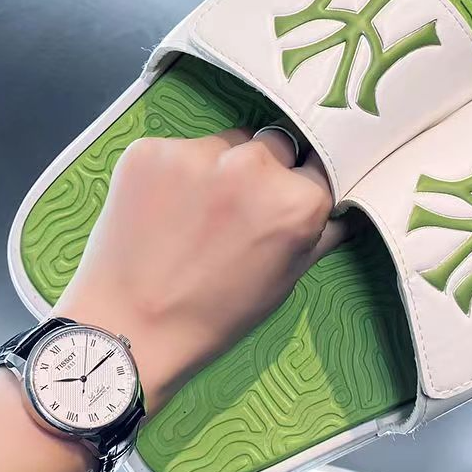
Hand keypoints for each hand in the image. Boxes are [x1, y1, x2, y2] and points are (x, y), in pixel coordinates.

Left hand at [51, 128, 343, 415]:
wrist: (128, 329)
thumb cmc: (216, 315)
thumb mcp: (286, 280)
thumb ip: (322, 233)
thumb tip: (343, 204)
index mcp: (297, 200)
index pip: (318, 168)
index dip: (302, 186)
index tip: (283, 202)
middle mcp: (254, 164)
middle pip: (276, 144)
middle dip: (267, 169)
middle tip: (239, 208)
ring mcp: (199, 152)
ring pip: (228, 142)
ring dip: (222, 166)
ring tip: (197, 211)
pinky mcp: (152, 149)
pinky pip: (181, 149)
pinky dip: (178, 171)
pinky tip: (164, 206)